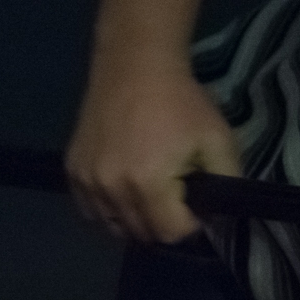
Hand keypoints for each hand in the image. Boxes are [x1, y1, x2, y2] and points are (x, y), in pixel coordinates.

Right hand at [65, 58, 240, 242]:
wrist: (135, 66)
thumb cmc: (182, 102)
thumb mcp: (220, 140)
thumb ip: (227, 183)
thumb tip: (218, 216)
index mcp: (149, 184)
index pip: (172, 233)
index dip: (191, 225)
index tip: (197, 205)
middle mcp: (112, 188)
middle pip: (142, 233)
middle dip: (164, 224)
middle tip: (177, 197)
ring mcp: (87, 180)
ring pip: (114, 226)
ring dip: (136, 219)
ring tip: (151, 194)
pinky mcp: (73, 170)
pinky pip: (90, 209)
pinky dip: (109, 209)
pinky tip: (125, 191)